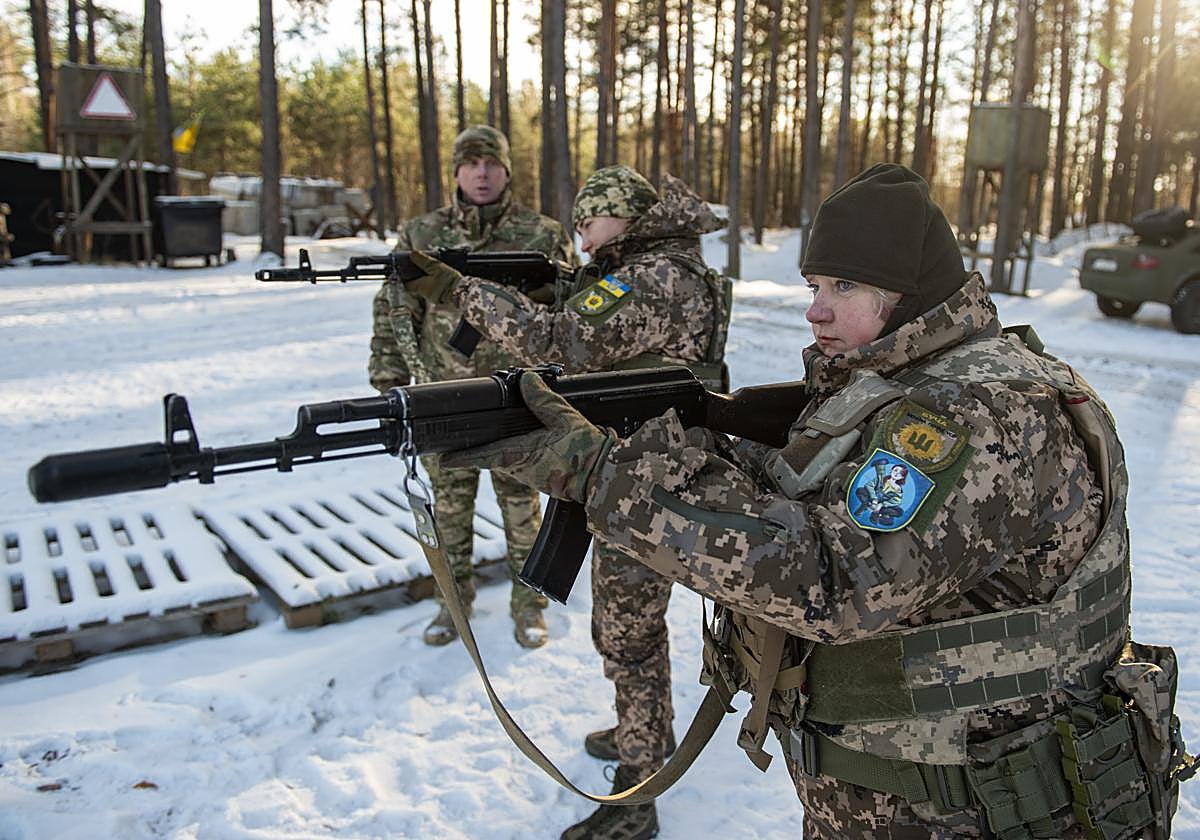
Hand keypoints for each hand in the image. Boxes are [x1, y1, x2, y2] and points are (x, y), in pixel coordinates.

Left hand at [406, 250, 462, 303]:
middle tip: (422, 270)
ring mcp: (435, 298)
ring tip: (434, 273)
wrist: (464, 293)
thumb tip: (413, 254)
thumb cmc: (448, 281)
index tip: (405, 272)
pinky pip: (438, 292)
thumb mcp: (435, 267)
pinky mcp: (444, 300)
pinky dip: (438, 286)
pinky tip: (443, 280)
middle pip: (418, 286)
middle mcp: (426, 294)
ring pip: (428, 289)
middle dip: (419, 279)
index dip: (406, 278)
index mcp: (420, 287)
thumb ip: (423, 261)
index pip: (407, 284)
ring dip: (429, 282)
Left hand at [440, 373, 614, 502]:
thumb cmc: (585, 453)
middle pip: (497, 459)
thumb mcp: (565, 418)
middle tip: (472, 444)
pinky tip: (539, 445)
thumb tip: (528, 380)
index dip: (463, 457)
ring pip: (514, 463)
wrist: (606, 479)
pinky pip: (531, 466)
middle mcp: (524, 470)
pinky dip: (528, 455)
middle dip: (486, 450)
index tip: (445, 459)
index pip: (484, 456)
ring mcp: (536, 477)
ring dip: (509, 452)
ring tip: (508, 439)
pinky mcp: (550, 481)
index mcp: (521, 455)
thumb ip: (544, 399)